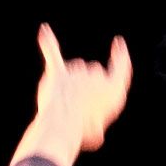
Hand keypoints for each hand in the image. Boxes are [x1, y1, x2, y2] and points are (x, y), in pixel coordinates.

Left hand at [26, 24, 132, 153]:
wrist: (63, 125)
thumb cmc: (82, 132)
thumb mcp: (96, 135)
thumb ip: (95, 127)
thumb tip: (93, 133)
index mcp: (114, 89)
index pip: (121, 67)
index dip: (120, 56)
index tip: (118, 45)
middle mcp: (98, 75)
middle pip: (94, 72)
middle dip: (86, 89)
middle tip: (79, 111)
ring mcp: (77, 71)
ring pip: (74, 69)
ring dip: (70, 83)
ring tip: (65, 104)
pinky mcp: (57, 72)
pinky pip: (52, 53)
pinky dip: (47, 42)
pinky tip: (44, 30)